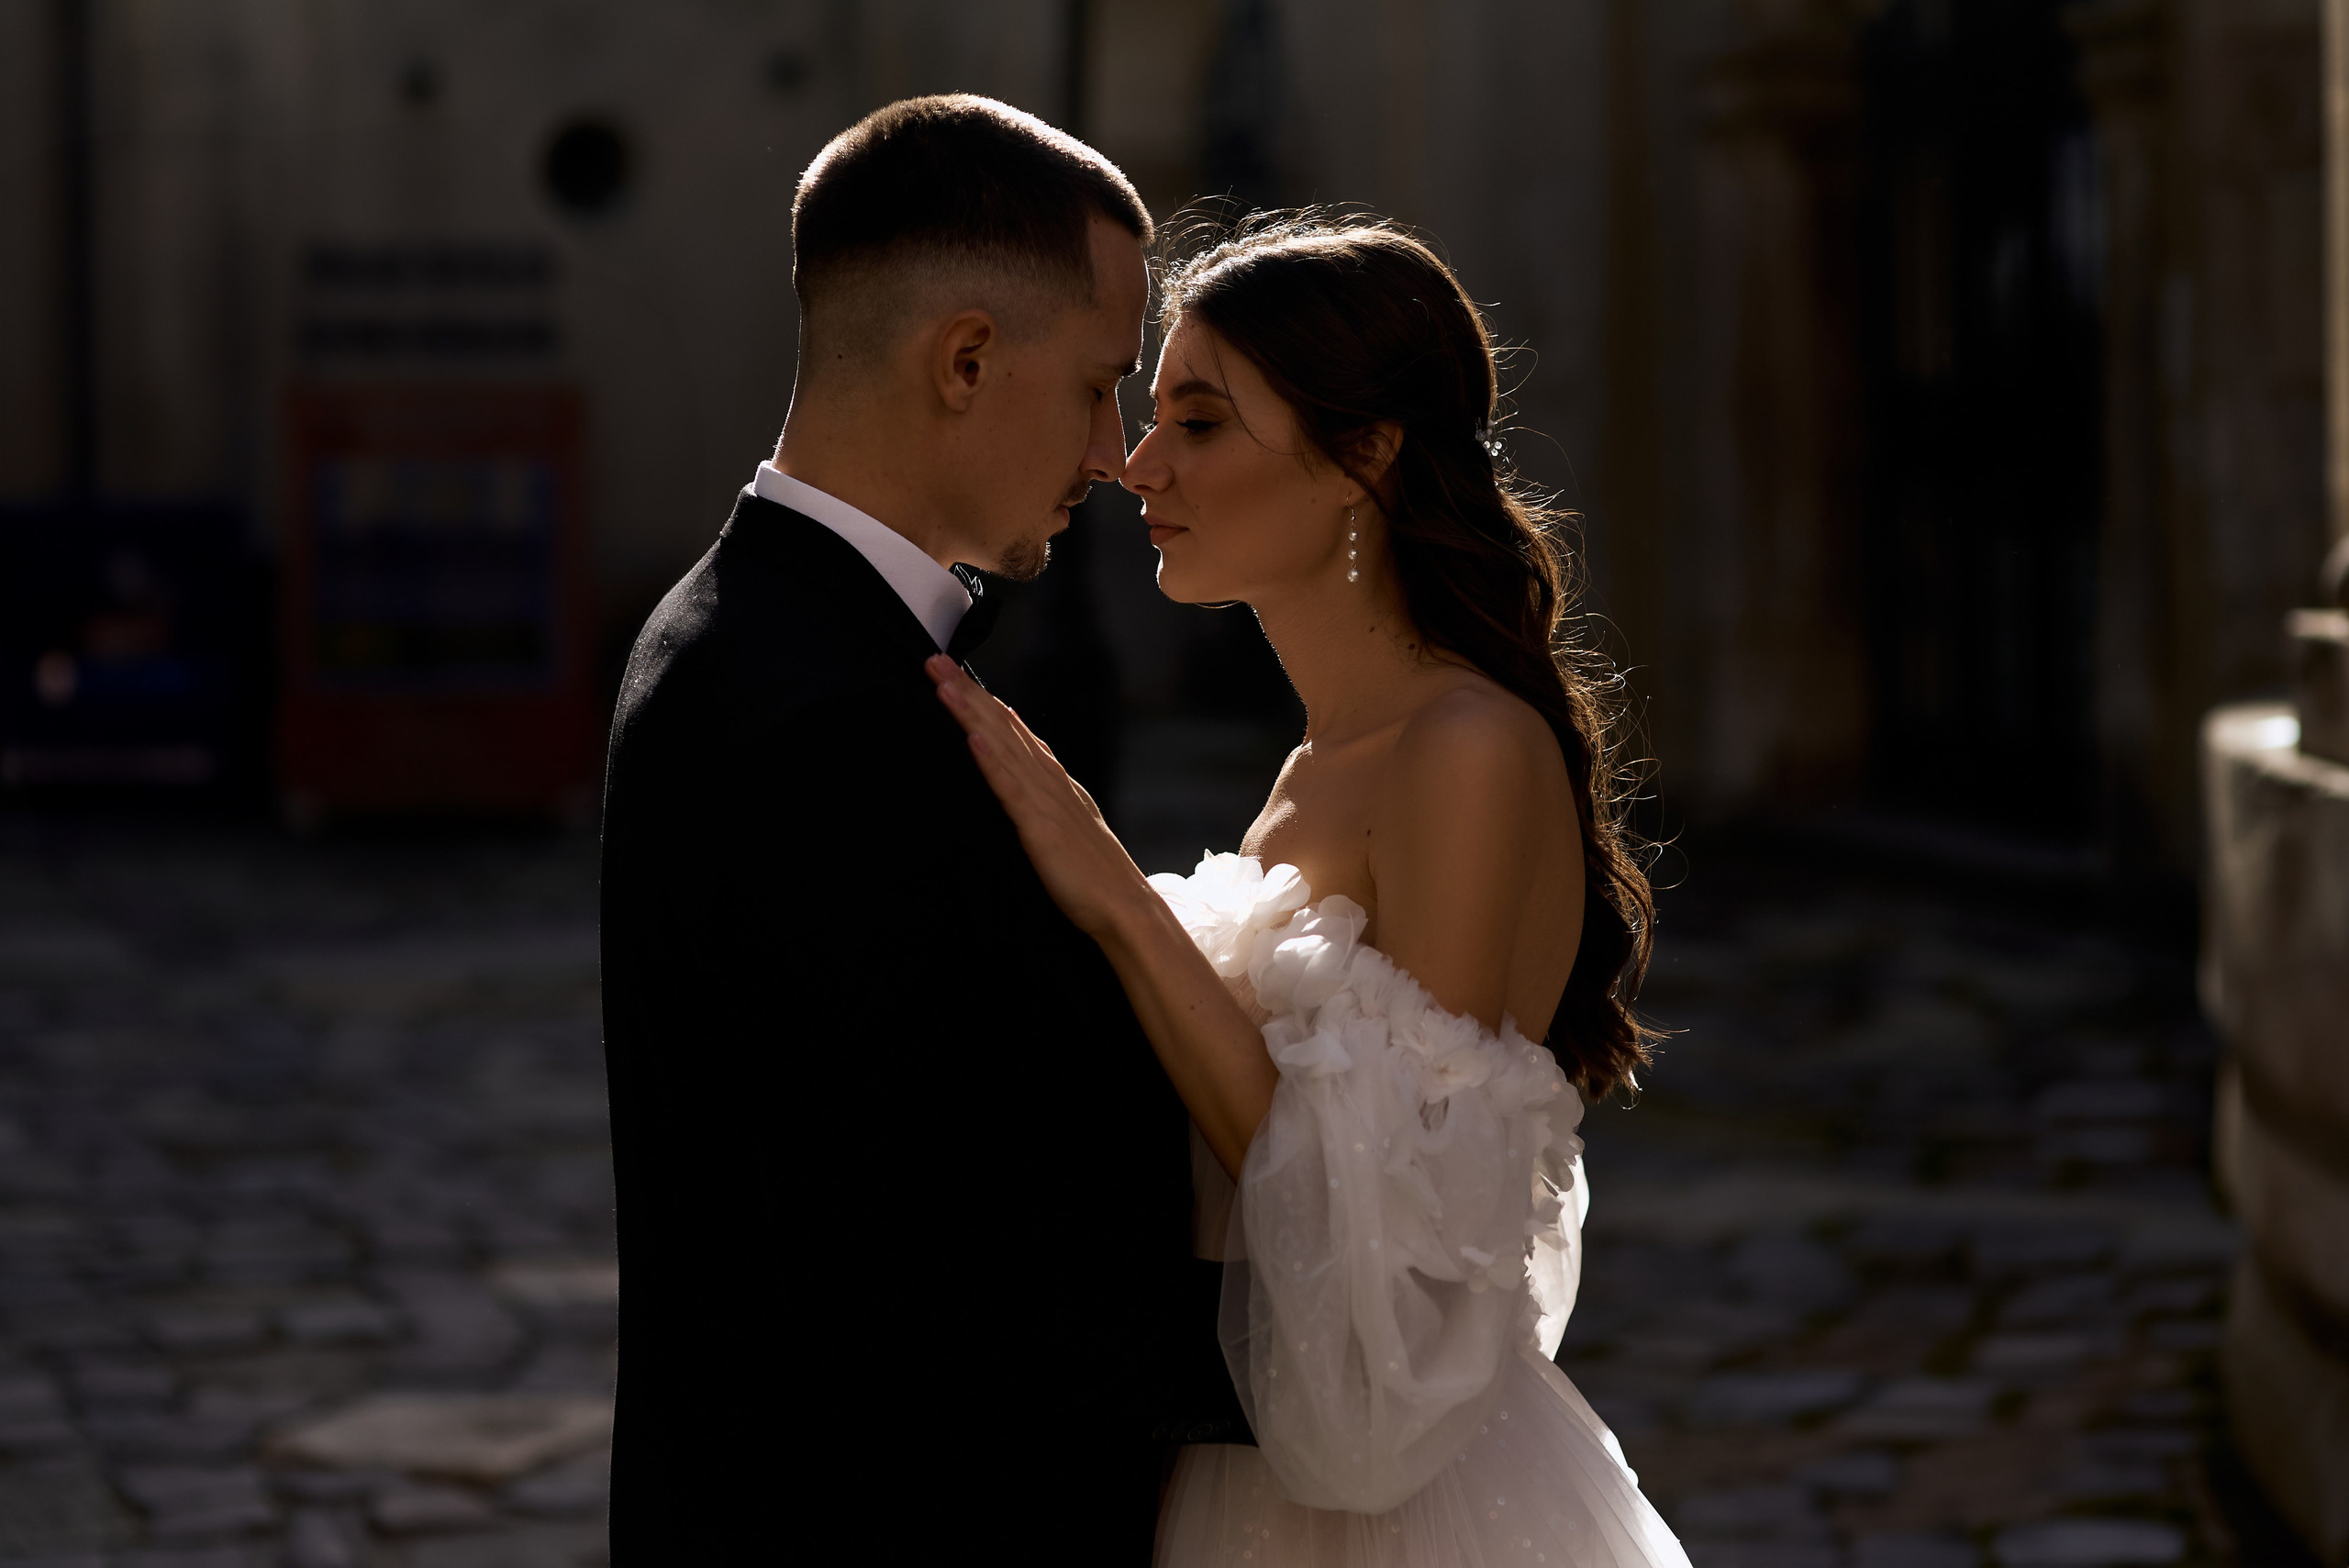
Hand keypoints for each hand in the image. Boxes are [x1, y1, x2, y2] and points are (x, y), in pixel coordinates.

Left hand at [926, 655, 1148, 938]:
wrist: (1126, 908)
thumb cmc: (1093, 878)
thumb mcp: (1063, 831)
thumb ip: (1042, 806)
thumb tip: (1019, 783)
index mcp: (1055, 782)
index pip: (1014, 732)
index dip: (983, 702)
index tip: (953, 674)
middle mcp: (1050, 781)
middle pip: (1004, 727)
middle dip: (968, 693)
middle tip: (935, 660)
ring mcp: (1046, 800)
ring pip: (1003, 746)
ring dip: (972, 712)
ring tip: (944, 683)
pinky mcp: (1040, 827)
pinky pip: (1012, 789)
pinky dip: (993, 761)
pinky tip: (974, 737)